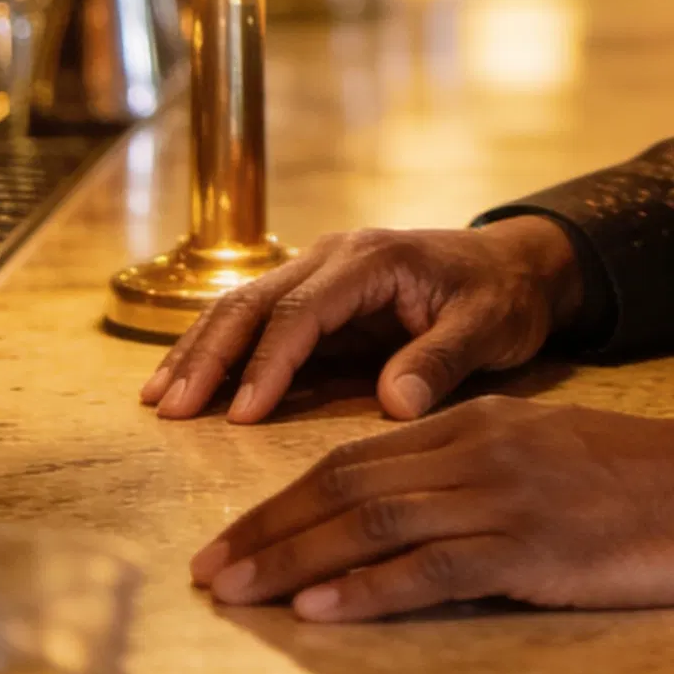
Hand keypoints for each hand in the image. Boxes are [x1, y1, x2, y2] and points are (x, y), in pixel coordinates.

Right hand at [141, 218, 584, 424]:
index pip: (304, 312)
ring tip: (157, 400)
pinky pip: (254, 318)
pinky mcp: (314, 295)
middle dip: (210, 355)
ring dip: (197, 350)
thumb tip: (395, 404)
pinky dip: (213, 347)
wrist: (516, 267)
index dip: (268, 364)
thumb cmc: (503, 298)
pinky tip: (181, 382)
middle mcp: (335, 255)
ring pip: (241, 305)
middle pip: (254, 301)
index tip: (241, 418)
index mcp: (373, 260)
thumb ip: (441, 360)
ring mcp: (319, 271)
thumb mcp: (488, 327)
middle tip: (171, 411)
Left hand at [189, 399, 673, 619]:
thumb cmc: (641, 484)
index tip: (235, 536)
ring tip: (236, 591)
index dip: (288, 497)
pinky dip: (370, 589)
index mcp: (480, 423)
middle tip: (207, 568)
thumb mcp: (545, 460)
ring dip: (294, 559)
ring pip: (374, 520)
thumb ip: (477, 475)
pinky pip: (434, 566)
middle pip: (349, 482)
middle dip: (269, 527)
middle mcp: (480, 447)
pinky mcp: (532, 545)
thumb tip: (408, 519)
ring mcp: (504, 494)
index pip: (360, 455)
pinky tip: (322, 611)